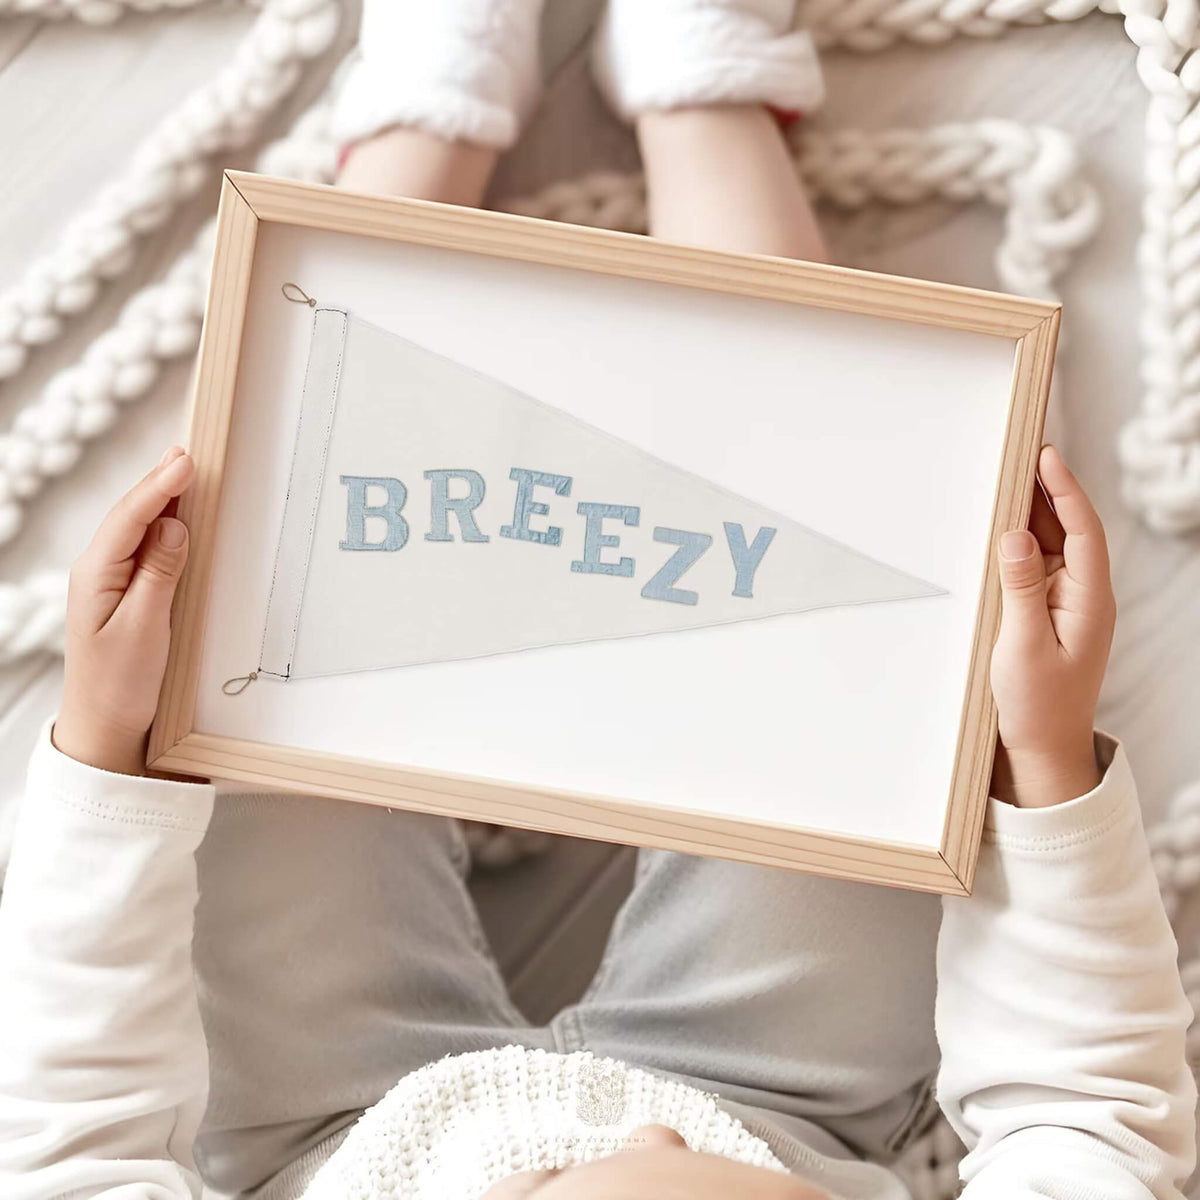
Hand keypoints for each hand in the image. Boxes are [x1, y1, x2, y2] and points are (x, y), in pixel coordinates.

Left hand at [54, 446, 194, 775]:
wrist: (103, 725)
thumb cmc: (120, 683)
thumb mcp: (144, 627)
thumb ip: (159, 573)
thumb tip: (174, 526)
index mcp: (96, 575)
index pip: (131, 519)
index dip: (159, 487)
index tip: (186, 461)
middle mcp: (97, 572)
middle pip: (131, 515)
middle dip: (159, 483)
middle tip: (187, 453)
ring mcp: (107, 582)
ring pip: (136, 529)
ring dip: (160, 500)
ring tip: (182, 472)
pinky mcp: (122, 595)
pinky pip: (141, 548)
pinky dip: (159, 526)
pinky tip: (172, 517)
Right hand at [989, 445, 1115, 807]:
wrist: (1043, 749)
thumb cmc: (1038, 705)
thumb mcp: (1023, 645)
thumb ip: (1019, 588)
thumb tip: (1015, 535)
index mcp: (1090, 601)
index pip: (1084, 530)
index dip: (1065, 490)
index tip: (1044, 456)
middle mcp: (1084, 596)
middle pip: (1071, 530)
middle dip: (1048, 491)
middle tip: (1021, 454)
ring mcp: (1067, 605)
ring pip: (1055, 546)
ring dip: (1034, 515)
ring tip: (1009, 481)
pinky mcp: (1048, 614)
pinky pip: (1038, 567)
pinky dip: (1022, 544)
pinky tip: (1003, 532)